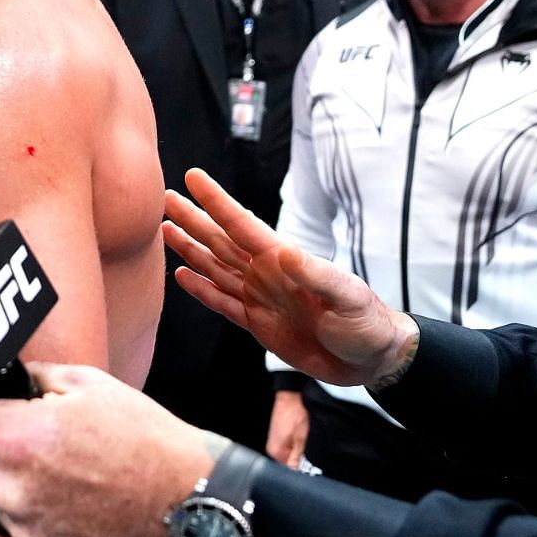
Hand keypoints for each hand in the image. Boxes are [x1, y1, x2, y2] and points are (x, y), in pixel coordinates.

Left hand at [0, 364, 216, 536]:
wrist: (190, 499)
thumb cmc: (143, 436)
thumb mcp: (89, 383)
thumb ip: (35, 377)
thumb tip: (6, 376)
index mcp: (16, 438)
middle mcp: (13, 488)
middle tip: (33, 447)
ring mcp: (29, 531)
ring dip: (17, 491)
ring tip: (65, 480)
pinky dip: (43, 526)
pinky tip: (76, 510)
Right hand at [164, 169, 417, 387]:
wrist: (371, 359)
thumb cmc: (367, 323)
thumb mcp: (349, 297)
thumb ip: (317, 275)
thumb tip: (286, 252)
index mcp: (283, 260)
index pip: (242, 225)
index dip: (217, 201)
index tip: (194, 177)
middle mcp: (266, 273)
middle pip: (220, 241)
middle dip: (194, 218)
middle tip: (166, 197)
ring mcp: (259, 296)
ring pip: (215, 267)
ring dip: (191, 248)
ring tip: (165, 229)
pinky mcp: (257, 322)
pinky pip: (222, 302)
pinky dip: (201, 289)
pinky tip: (182, 275)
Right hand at [266, 390, 308, 468]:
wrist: (292, 394)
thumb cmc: (296, 412)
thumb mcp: (302, 438)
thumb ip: (300, 458)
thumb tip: (300, 476)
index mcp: (277, 453)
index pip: (292, 472)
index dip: (306, 470)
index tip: (315, 465)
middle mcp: (274, 449)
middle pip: (293, 464)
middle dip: (305, 461)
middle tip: (313, 450)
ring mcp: (277, 441)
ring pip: (295, 454)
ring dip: (304, 451)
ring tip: (308, 439)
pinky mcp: (281, 435)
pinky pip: (293, 446)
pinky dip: (301, 443)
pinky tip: (305, 435)